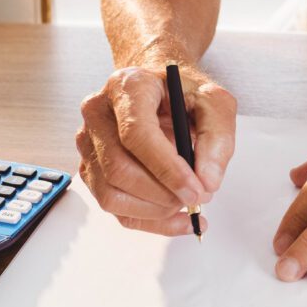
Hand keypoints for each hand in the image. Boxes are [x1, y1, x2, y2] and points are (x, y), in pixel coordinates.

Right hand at [75, 65, 236, 234]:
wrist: (162, 90)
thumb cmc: (184, 93)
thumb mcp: (214, 102)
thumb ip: (217, 138)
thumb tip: (207, 181)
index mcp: (128, 87)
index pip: (137, 134)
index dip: (166, 168)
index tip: (195, 189)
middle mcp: (98, 113)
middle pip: (118, 168)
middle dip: (162, 194)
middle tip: (197, 198)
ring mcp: (88, 142)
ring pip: (110, 194)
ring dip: (154, 210)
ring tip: (186, 202)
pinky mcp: (90, 167)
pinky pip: (112, 206)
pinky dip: (147, 220)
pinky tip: (175, 218)